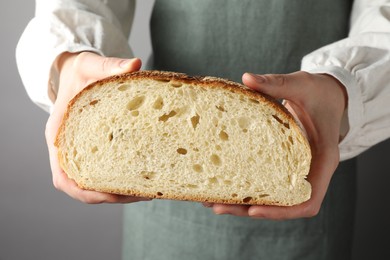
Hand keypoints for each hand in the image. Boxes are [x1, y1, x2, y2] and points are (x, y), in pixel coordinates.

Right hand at [45, 52, 148, 203]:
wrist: (77, 72)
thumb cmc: (81, 72)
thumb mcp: (92, 65)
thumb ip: (110, 66)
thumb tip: (135, 65)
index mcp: (59, 134)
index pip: (65, 177)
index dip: (87, 191)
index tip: (113, 195)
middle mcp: (67, 147)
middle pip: (82, 187)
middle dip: (110, 196)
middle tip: (143, 194)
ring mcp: (80, 150)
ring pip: (94, 183)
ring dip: (118, 191)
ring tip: (149, 189)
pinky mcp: (92, 148)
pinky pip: (103, 171)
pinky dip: (119, 179)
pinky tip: (143, 176)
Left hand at [205, 71, 346, 218]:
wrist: (328, 93)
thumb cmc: (319, 92)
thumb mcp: (301, 85)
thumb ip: (276, 83)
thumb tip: (247, 78)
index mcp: (322, 159)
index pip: (308, 199)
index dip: (282, 210)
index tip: (254, 210)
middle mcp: (310, 171)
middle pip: (284, 205)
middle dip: (251, 209)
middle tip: (217, 206)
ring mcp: (297, 170)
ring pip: (273, 198)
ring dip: (244, 203)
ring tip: (212, 200)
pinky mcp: (286, 164)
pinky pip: (268, 182)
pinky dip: (248, 188)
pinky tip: (223, 184)